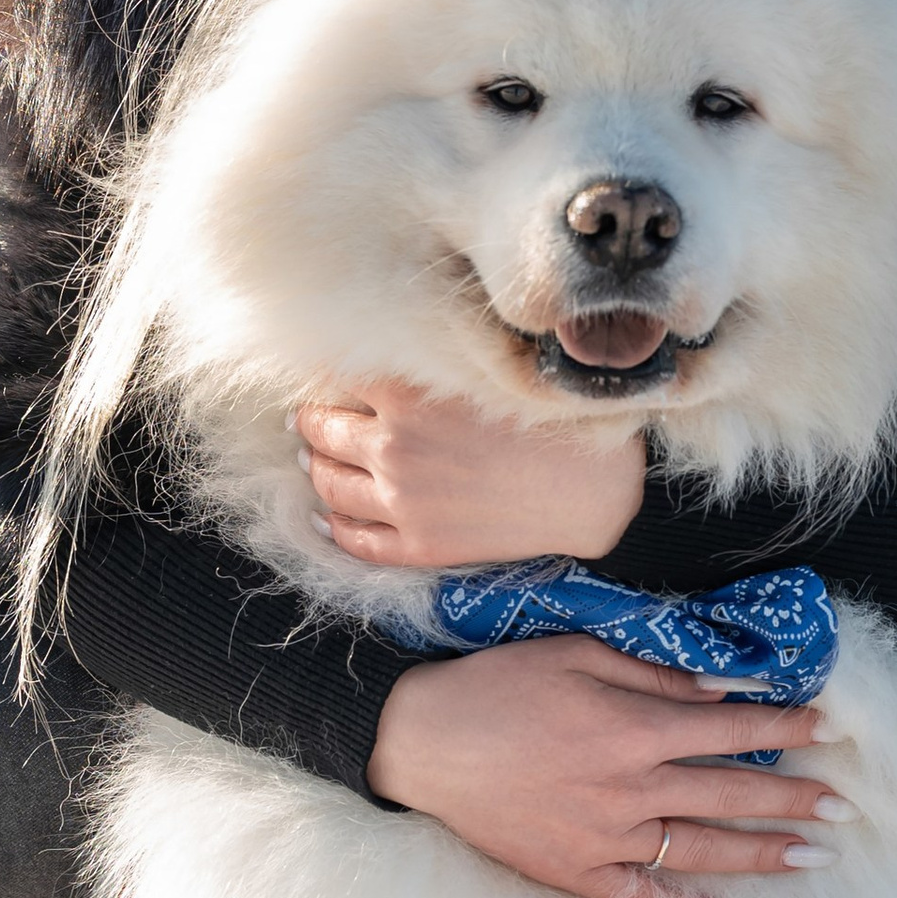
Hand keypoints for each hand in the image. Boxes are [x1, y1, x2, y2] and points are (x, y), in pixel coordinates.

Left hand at [295, 378, 643, 569]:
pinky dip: (333, 526)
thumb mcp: (481, 369)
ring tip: (311, 456)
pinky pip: (356, 540)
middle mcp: (392, 448)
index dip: (326, 371)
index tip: (323, 370)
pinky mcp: (418, 546)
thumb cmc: (548, 419)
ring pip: (328, 483)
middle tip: (306, 414)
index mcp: (407, 396)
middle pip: (321, 428)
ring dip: (314, 466)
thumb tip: (385, 351)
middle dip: (310, 418)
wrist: (590, 489)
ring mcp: (401, 502)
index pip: (337, 374)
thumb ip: (427, 359)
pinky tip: (326, 516)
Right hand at [365, 634, 850, 897]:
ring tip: (814, 857)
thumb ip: (652, 676)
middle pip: (729, 795)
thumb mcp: (575, 655)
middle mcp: (628, 790)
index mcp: (630, 730)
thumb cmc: (496, 686)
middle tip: (844, 805)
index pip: (730, 730)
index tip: (828, 729)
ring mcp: (603, 839)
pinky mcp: (574, 873)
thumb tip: (721, 690)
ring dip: (763, 855)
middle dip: (793, 798)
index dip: (784, 729)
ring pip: (701, 851)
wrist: (418, 744)